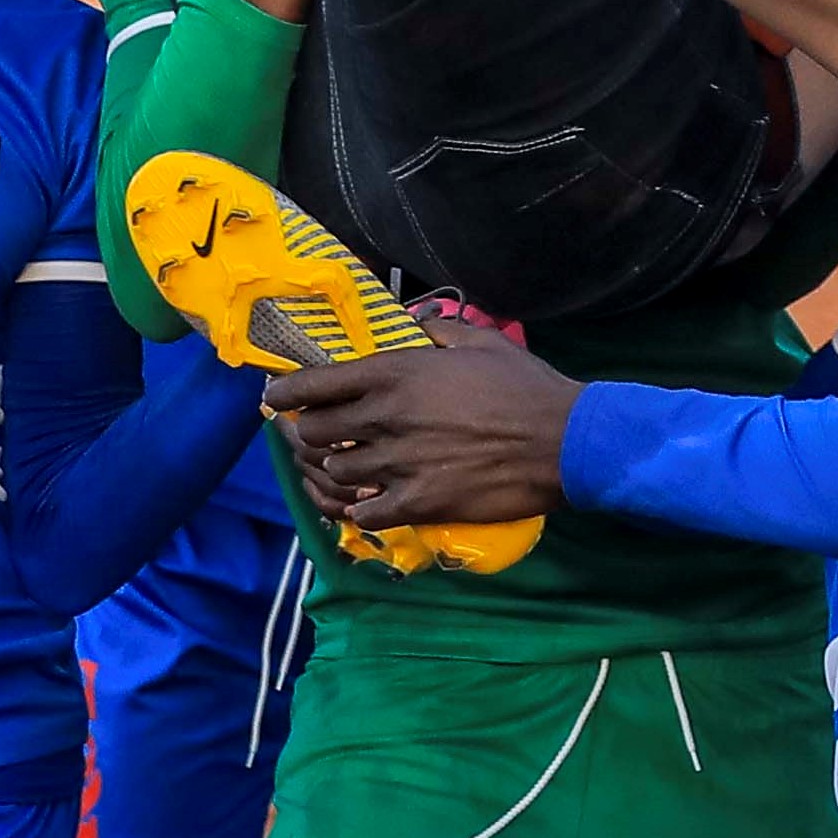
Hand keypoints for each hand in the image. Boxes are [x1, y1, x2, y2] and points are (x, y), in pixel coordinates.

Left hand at [260, 319, 580, 530]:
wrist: (562, 441)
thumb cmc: (524, 387)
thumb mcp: (481, 342)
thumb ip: (438, 331)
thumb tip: (415, 325)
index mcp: (396, 374)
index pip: (317, 384)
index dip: (287, 392)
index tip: (275, 398)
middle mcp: (387, 418)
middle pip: (315, 433)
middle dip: (311, 435)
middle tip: (317, 437)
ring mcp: (399, 464)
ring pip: (337, 473)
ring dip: (338, 471)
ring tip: (346, 469)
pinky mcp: (417, 503)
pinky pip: (364, 512)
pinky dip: (360, 509)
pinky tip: (368, 504)